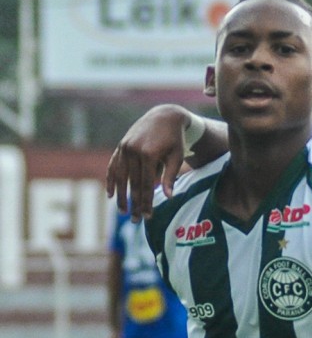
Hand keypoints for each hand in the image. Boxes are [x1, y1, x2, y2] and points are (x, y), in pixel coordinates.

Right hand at [105, 104, 191, 219]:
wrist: (164, 116)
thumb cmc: (175, 139)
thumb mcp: (176, 156)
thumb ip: (170, 176)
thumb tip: (168, 197)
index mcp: (148, 154)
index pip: (146, 185)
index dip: (146, 202)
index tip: (147, 217)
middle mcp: (132, 151)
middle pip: (132, 183)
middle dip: (134, 203)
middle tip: (135, 220)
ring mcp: (124, 148)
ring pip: (120, 176)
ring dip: (120, 195)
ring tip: (122, 212)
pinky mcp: (120, 146)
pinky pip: (113, 166)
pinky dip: (111, 180)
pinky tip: (110, 194)